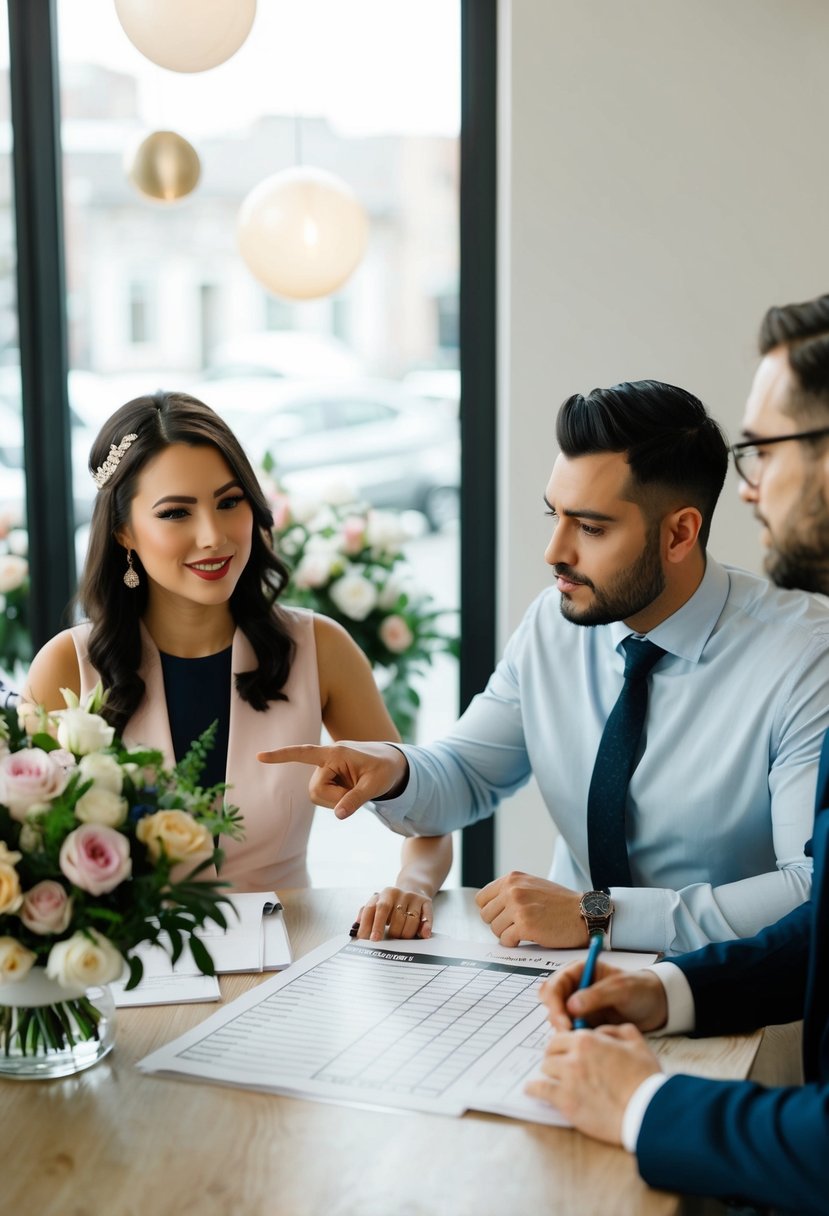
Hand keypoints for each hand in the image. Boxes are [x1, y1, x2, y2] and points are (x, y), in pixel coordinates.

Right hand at [256, 741, 407, 818]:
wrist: (393, 764)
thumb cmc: (385, 770)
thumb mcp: (375, 786)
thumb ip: (356, 799)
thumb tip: (339, 815)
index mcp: (336, 753)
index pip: (304, 753)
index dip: (281, 756)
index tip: (260, 757)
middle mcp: (328, 758)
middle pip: (315, 790)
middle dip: (333, 799)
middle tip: (357, 795)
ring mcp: (327, 768)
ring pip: (317, 794)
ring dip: (335, 799)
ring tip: (356, 791)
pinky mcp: (329, 776)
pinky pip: (323, 794)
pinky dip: (336, 798)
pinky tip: (350, 791)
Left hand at [351, 887, 432, 940]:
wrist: (414, 888)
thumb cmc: (393, 903)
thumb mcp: (378, 904)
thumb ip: (365, 915)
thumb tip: (355, 928)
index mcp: (384, 894)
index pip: (373, 908)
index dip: (369, 924)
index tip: (367, 938)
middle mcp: (397, 893)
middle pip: (386, 910)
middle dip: (379, 927)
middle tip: (377, 940)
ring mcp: (412, 897)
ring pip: (406, 919)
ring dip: (402, 934)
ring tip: (399, 937)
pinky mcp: (426, 902)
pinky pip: (426, 917)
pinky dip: (425, 927)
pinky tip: (422, 934)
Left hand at [475, 872, 585, 946]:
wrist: (584, 913)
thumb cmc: (561, 903)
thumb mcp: (533, 886)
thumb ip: (512, 891)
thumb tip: (490, 907)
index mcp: (513, 878)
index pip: (481, 898)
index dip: (491, 911)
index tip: (503, 916)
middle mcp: (513, 890)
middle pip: (485, 915)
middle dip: (498, 924)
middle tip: (515, 925)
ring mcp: (518, 907)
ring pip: (494, 929)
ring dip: (507, 934)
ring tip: (525, 930)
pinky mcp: (525, 925)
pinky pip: (505, 940)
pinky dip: (514, 943)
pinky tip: (527, 937)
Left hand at [525, 1024, 661, 1144]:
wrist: (647, 1111)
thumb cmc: (645, 1078)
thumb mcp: (637, 1043)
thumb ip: (616, 1030)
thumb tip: (600, 1032)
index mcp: (588, 1040)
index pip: (563, 1036)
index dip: (564, 1044)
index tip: (566, 1051)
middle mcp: (574, 1056)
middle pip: (551, 1051)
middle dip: (555, 1057)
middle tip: (559, 1065)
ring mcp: (568, 1079)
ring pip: (545, 1069)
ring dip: (549, 1073)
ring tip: (551, 1079)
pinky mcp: (565, 1101)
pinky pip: (540, 1090)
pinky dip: (534, 1089)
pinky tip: (531, 1090)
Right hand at [539, 962, 667, 1032]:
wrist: (657, 1006)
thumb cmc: (641, 990)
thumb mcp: (621, 989)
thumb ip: (597, 995)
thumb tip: (571, 1005)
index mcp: (579, 971)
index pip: (555, 985)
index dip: (555, 1003)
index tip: (564, 1021)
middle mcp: (574, 988)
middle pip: (551, 1003)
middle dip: (557, 1019)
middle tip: (570, 1035)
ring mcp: (579, 1007)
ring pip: (559, 1019)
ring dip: (566, 1031)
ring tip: (584, 1039)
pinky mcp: (585, 1023)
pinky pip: (572, 1032)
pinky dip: (575, 1039)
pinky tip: (588, 1044)